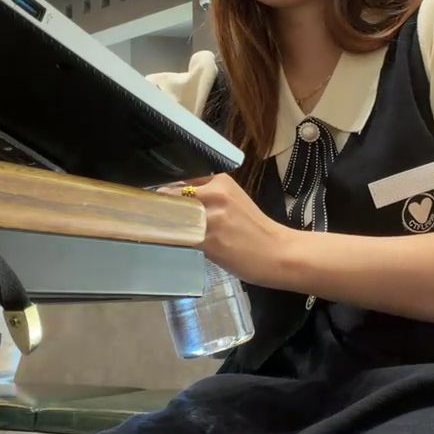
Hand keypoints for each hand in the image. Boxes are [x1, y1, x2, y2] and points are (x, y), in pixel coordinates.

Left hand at [168, 174, 291, 285]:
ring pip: (174, 217)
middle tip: (155, 221)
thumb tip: (173, 203)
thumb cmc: (255, 231)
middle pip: (172, 197)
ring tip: (164, 234)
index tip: (157, 205)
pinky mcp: (210, 238)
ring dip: (164, 226)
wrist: (278, 253)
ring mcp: (212, 216)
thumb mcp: (232, 203)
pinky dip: (172, 241)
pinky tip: (172, 245)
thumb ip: (206, 198)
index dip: (165, 195)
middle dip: (161, 210)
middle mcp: (215, 193)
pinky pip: (180, 237)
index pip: (180, 180)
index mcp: (220, 180)